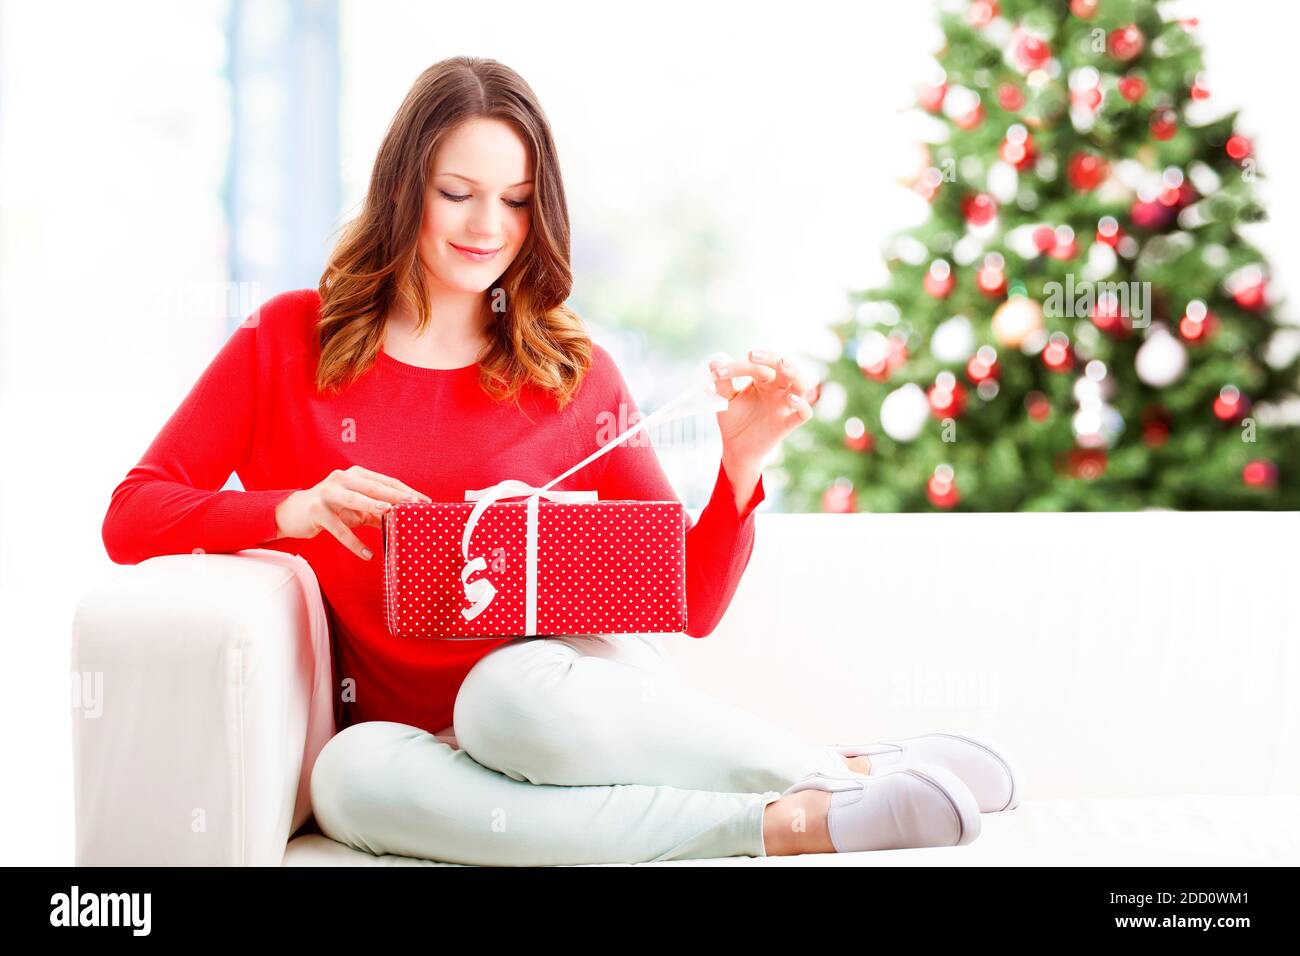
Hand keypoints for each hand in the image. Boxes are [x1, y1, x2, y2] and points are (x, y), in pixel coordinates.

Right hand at [274, 465, 431, 559]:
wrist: (296, 512)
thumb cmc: (333, 508)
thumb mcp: (357, 508)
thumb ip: (378, 511)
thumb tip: (404, 522)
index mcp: (356, 474)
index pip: (386, 481)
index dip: (405, 491)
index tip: (424, 501)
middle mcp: (342, 479)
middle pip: (373, 486)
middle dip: (395, 495)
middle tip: (413, 503)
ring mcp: (328, 493)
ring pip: (354, 499)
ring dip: (372, 505)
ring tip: (389, 513)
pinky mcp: (316, 511)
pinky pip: (338, 528)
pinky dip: (353, 542)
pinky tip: (367, 554)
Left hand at [708, 349, 814, 468]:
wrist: (735, 448)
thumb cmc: (733, 420)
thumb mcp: (725, 401)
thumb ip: (722, 383)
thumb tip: (715, 360)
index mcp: (763, 381)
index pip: (756, 367)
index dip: (738, 367)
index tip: (718, 373)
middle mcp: (777, 390)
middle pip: (784, 368)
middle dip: (771, 358)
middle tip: (752, 355)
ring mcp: (784, 406)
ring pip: (801, 385)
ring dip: (794, 372)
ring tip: (782, 363)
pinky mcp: (787, 424)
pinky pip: (804, 413)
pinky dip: (802, 405)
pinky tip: (790, 398)